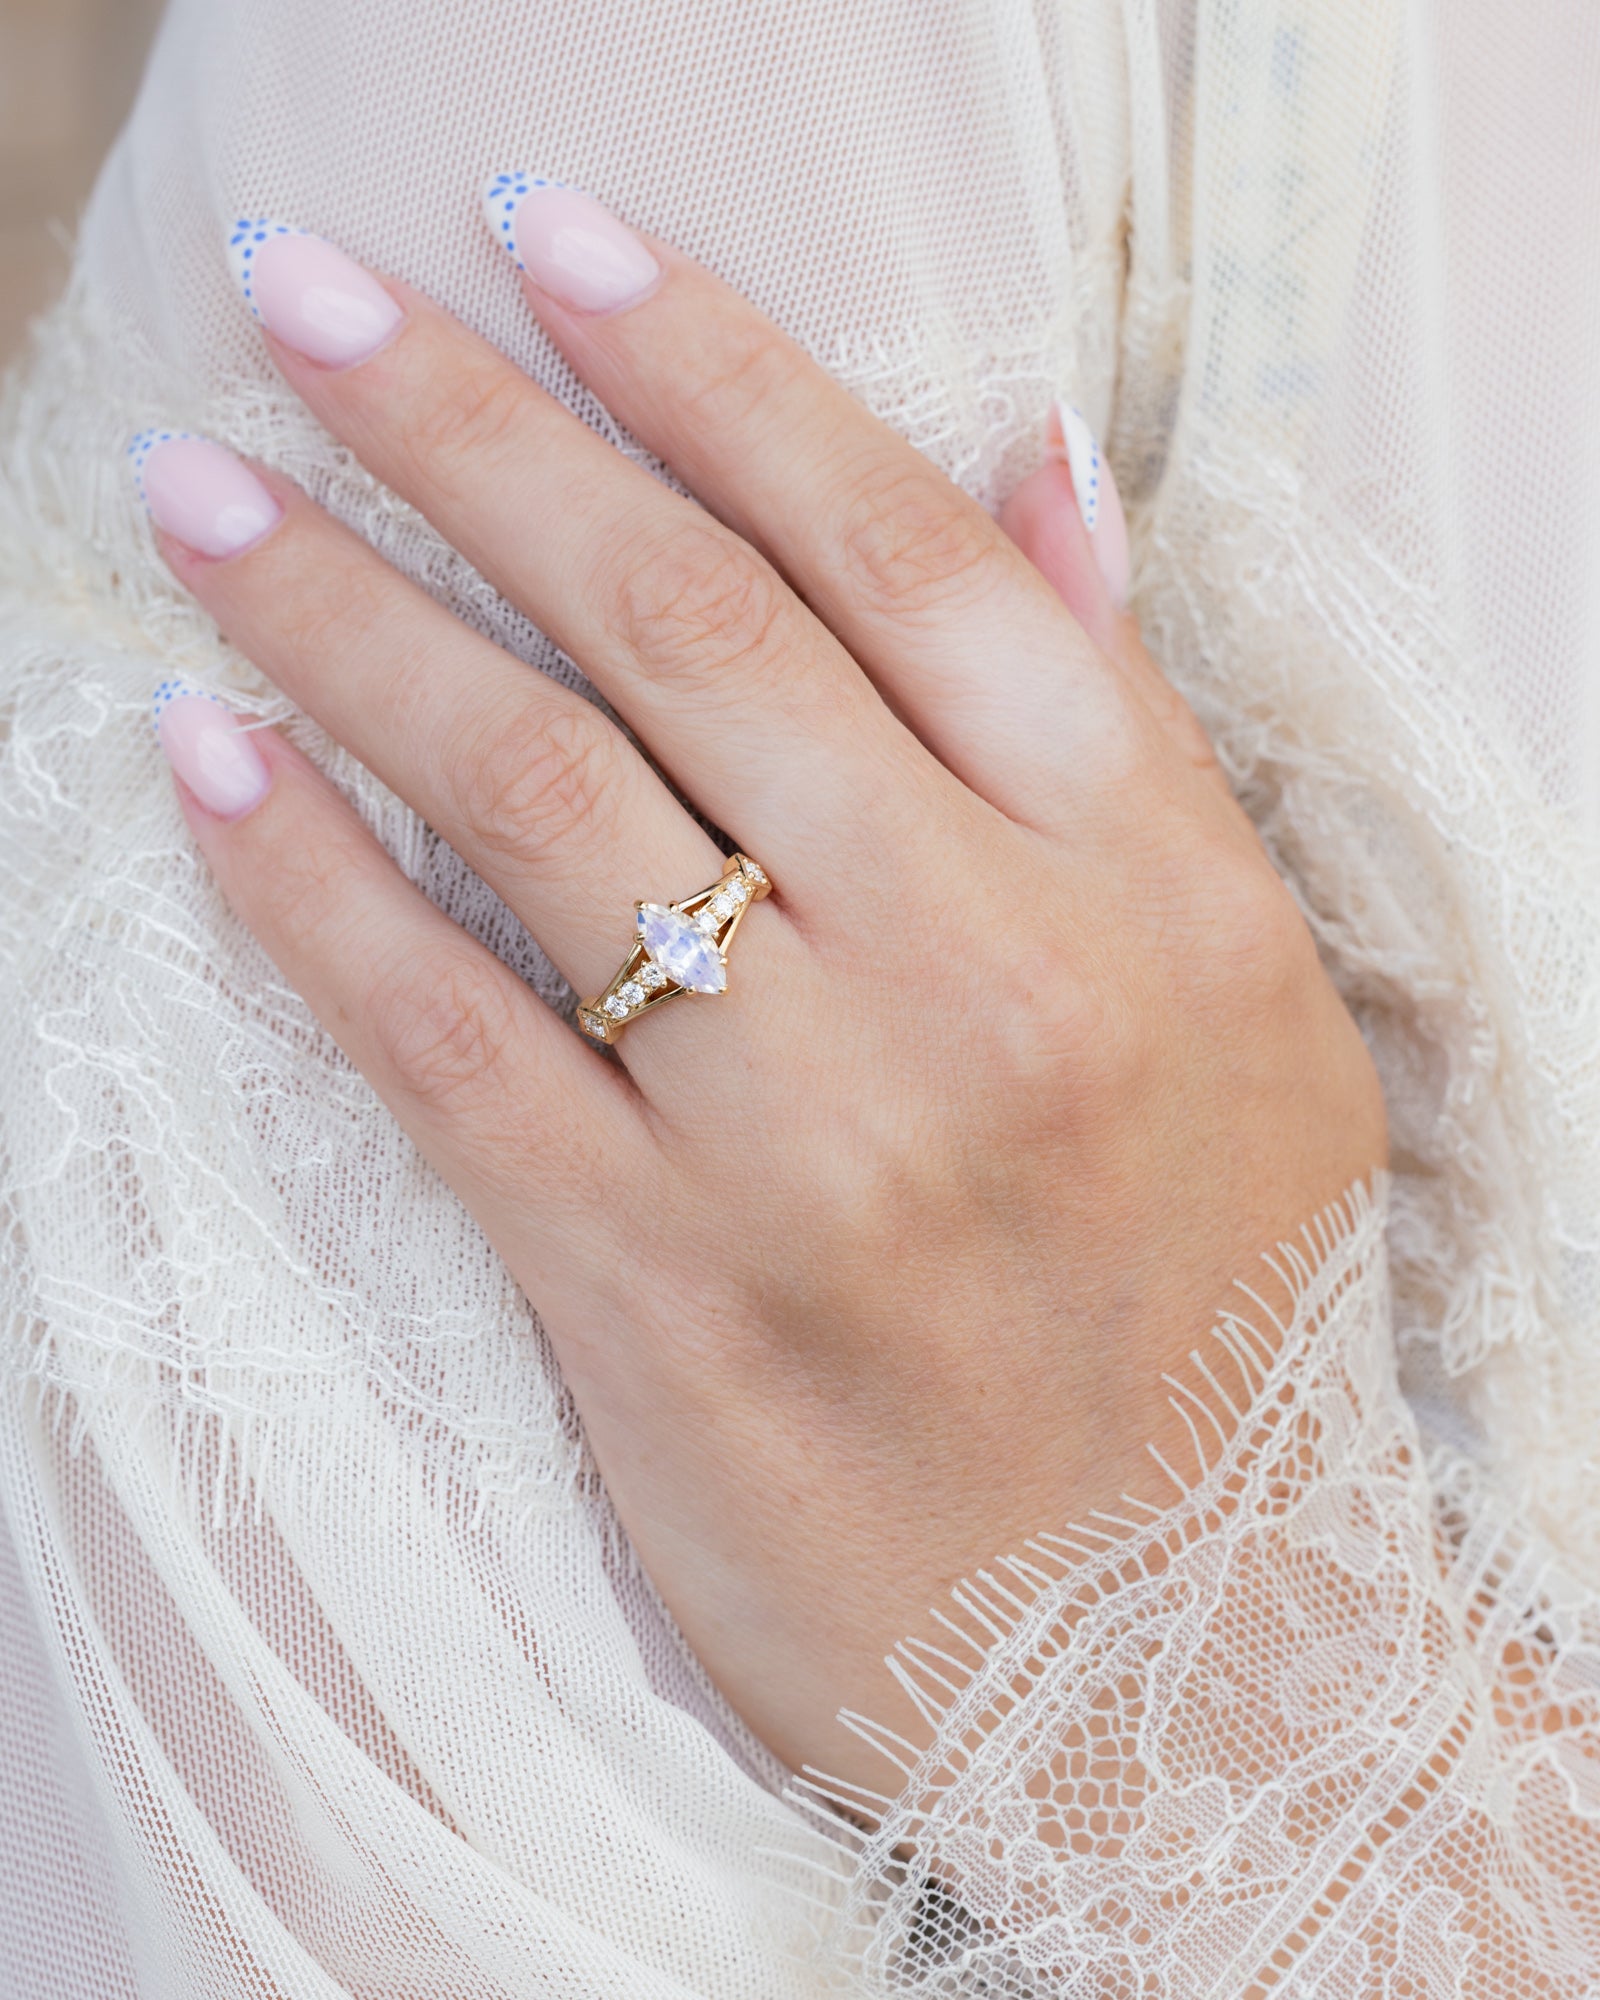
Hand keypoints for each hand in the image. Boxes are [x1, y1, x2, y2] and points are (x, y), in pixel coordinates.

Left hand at [139, 189, 1385, 1793]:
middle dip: (471, 430)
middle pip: (683, 628)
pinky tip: (201, 753)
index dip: (703, 361)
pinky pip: (444, 1043)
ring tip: (203, 490)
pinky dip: (303, 883)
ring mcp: (818, 1143)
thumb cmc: (1212, 1305)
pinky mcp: (664, 1300)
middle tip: (307, 297)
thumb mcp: (1246, 999)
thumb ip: (1128, 728)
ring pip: (536, 800)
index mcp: (1144, 879)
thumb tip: (1031, 458)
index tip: (546, 234)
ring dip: (343, 613)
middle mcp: (986, 977)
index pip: (894, 547)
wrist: (1186, 1650)